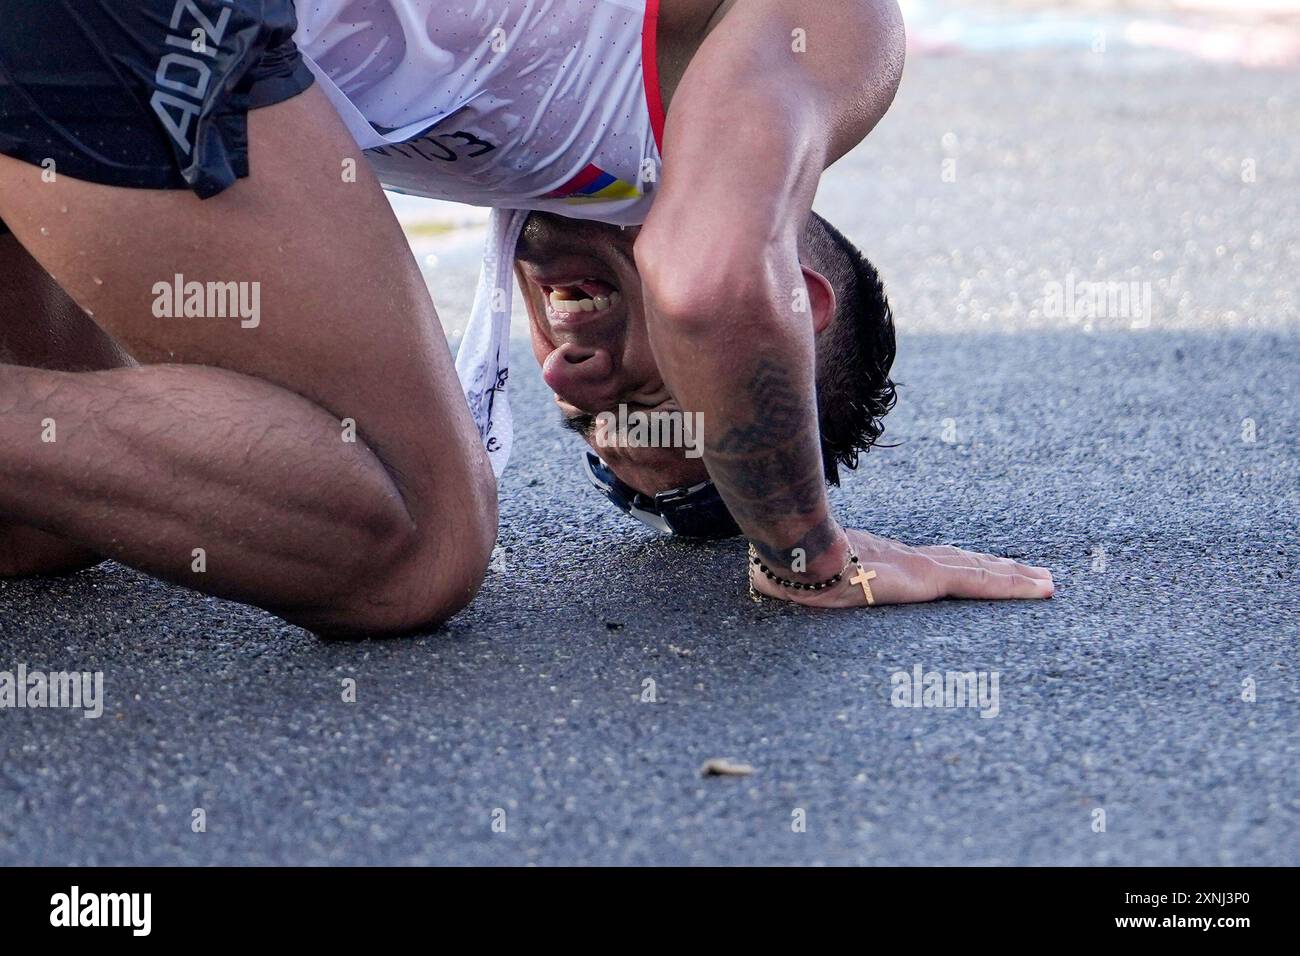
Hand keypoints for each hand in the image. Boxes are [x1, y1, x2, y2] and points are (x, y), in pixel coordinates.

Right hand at [751, 530, 1053, 606]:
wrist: (793, 553)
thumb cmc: (787, 564)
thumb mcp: (799, 572)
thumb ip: (797, 573)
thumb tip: (765, 575)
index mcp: (879, 560)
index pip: (928, 562)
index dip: (958, 564)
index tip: (980, 564)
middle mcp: (905, 559)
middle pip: (962, 563)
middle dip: (996, 568)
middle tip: (1031, 572)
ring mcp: (918, 567)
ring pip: (979, 572)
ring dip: (1015, 578)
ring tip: (1046, 582)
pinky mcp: (927, 578)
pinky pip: (979, 584)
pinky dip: (1013, 586)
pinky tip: (1040, 588)